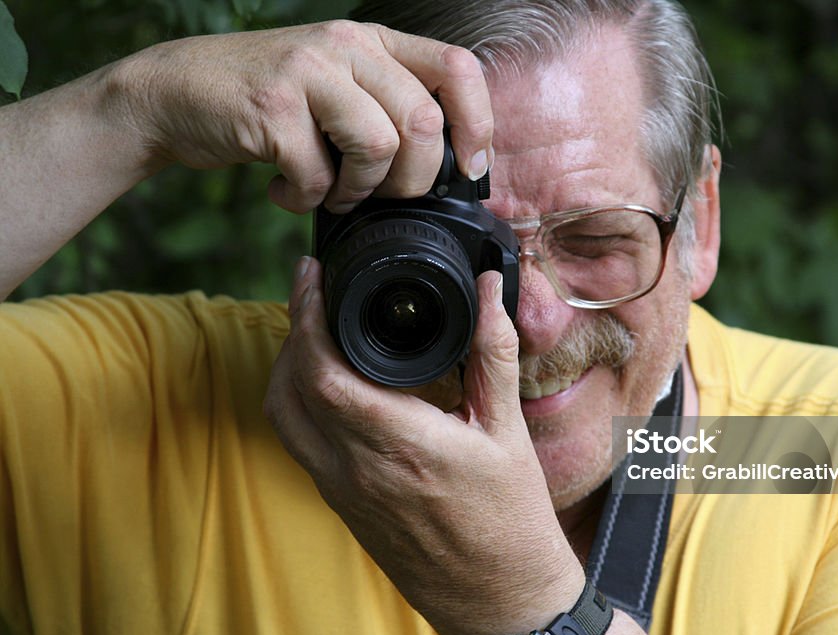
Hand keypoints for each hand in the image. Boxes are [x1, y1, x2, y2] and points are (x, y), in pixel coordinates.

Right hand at [115, 20, 493, 212]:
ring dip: (360, 191)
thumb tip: (449, 168)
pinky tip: (285, 190)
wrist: (174, 92)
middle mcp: (345, 46)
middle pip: (425, 120)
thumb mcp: (336, 88)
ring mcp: (307, 72)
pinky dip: (306, 200)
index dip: (476, 125)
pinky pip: (319, 175)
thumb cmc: (268, 104)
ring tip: (333, 192)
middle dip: (414, 179)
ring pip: (380, 145)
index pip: (456, 68)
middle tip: (382, 194)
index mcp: (372, 43)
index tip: (467, 168)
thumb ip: (387, 109)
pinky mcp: (272, 108)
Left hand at [263, 257, 584, 634]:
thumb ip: (492, 352)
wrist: (499, 598)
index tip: (313, 278)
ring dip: (286, 368)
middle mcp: (357, 470)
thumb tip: (488, 287)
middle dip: (291, 331)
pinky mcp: (342, 506)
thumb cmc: (511, 520)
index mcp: (401, 445)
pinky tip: (329, 382)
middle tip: (312, 292)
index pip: (323, 373)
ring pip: (283, 418)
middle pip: (289, 389)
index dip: (306, 319)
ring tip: (314, 330)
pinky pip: (299, 443)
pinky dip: (298, 402)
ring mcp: (343, 492)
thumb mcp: (508, 430)